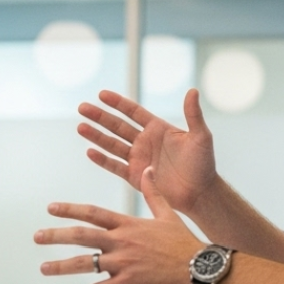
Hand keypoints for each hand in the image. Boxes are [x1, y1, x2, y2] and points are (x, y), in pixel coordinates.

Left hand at [35, 167, 202, 283]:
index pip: (92, 213)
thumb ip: (153, 193)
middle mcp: (121, 241)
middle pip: (81, 235)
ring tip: (43, 268)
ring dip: (61, 266)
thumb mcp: (168, 214)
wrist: (200, 268)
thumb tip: (148, 169)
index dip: (70, 210)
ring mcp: (123, 262)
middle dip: (56, 235)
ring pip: (85, 263)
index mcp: (127, 225)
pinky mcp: (128, 282)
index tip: (51, 208)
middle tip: (36, 237)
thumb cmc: (184, 242)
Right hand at [78, 89, 217, 216]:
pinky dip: (102, 160)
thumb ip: (193, 114)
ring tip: (80, 127)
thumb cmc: (203, 163)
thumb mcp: (201, 136)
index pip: (133, 112)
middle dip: (99, 117)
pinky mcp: (134, 176)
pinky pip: (115, 166)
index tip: (102, 95)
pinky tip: (89, 152)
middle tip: (82, 107)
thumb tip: (193, 90)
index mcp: (157, 129)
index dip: (118, 103)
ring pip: (111, 144)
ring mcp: (138, 159)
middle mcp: (144, 142)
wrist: (199, 193)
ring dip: (96, 136)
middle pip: (117, 126)